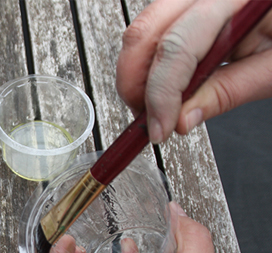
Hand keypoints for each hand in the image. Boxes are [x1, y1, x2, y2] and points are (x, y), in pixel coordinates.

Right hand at [116, 0, 271, 142]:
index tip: (159, 129)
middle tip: (146, 120)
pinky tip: (166, 88)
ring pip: (146, 28)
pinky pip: (161, 28)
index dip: (161, 92)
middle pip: (148, 29)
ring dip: (140, 73)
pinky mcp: (199, 5)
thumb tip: (181, 119)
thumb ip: (230, 91)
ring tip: (155, 108)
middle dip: (135, 81)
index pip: (178, 44)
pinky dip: (154, 62)